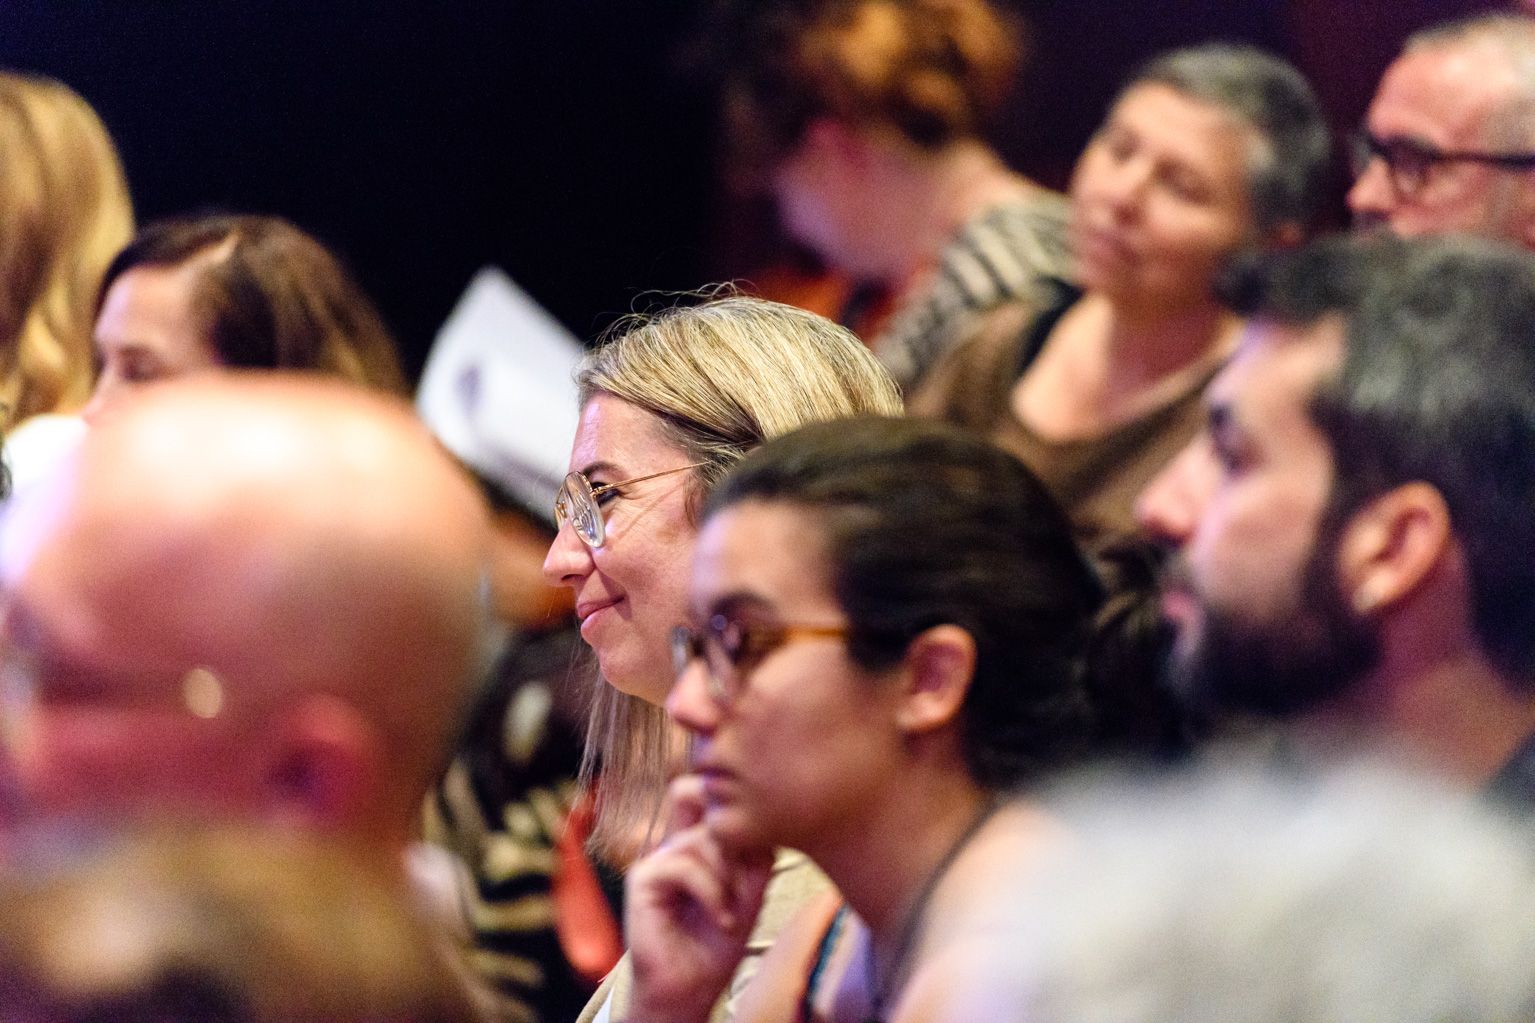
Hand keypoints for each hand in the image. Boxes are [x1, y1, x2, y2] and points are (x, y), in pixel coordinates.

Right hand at [625, 775, 773, 1022]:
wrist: (691, 989)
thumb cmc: (717, 945)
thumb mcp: (750, 892)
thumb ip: (755, 852)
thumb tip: (761, 817)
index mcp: (699, 843)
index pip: (711, 796)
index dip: (737, 807)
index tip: (760, 847)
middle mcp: (676, 843)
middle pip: (700, 796)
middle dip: (734, 835)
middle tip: (747, 875)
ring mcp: (658, 858)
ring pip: (702, 838)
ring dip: (728, 876)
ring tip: (733, 910)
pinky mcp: (643, 877)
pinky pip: (684, 865)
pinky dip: (711, 892)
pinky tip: (722, 919)